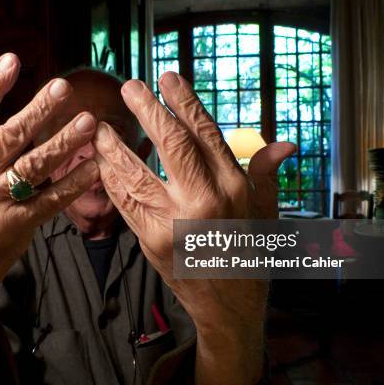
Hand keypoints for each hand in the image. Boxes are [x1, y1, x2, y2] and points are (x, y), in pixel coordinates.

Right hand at [0, 53, 98, 350]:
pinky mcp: (16, 226)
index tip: (13, 60)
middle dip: (39, 110)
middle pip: (10, 135)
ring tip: (89, 122)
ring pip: (34, 165)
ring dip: (64, 142)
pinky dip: (73, 184)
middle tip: (64, 87)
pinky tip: (94, 168)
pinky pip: (51, 200)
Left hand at [93, 72, 293, 287]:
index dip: (184, 101)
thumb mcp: (265, 212)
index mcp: (233, 186)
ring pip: (138, 173)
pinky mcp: (151, 241)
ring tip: (100, 126)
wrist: (229, 307)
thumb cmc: (249, 254)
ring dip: (114, 146)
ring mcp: (174, 221)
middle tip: (130, 86)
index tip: (168, 77)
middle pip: (171, 144)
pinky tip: (100, 163)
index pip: (206, 132)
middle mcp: (204, 200)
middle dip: (148, 110)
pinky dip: (110, 180)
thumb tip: (284, 144)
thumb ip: (266, 174)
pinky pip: (125, 203)